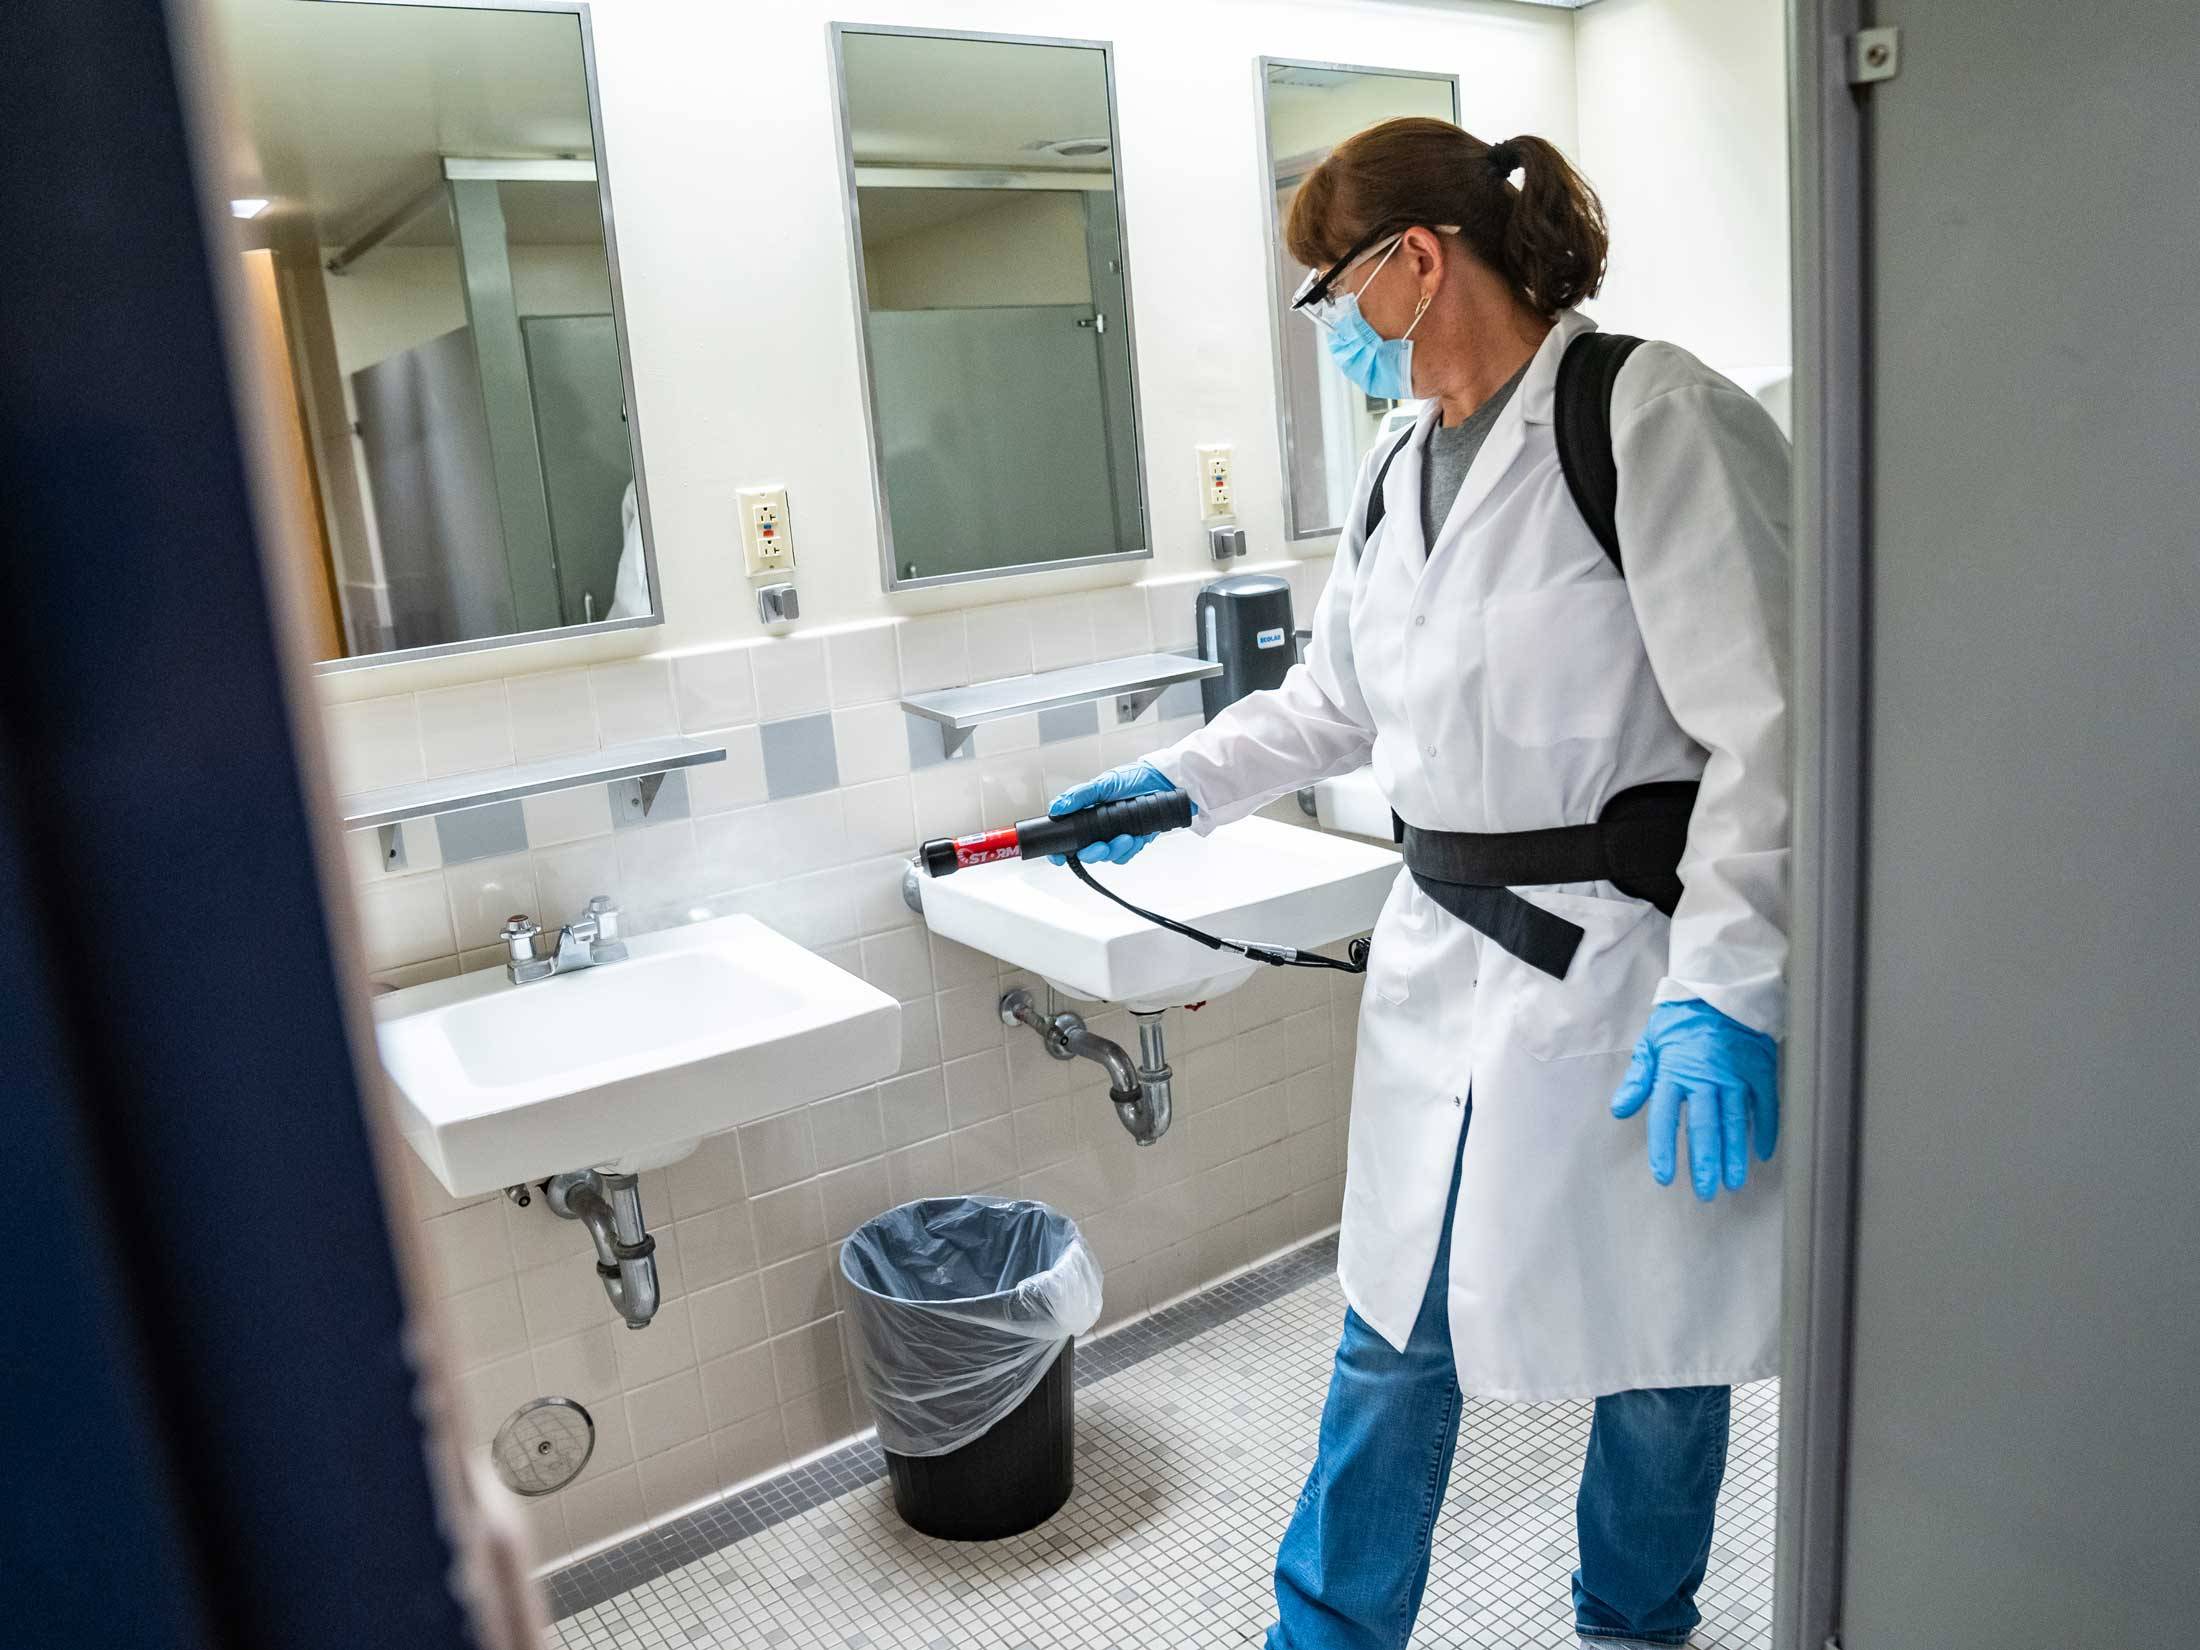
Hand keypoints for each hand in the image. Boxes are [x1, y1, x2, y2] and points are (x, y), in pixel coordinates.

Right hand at [1045, 761, 1190, 864]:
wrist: (1161, 781)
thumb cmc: (1132, 778)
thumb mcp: (1102, 784)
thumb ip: (1079, 796)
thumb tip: (1056, 808)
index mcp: (1085, 815)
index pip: (1067, 838)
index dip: (1059, 851)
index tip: (1058, 858)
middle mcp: (1098, 828)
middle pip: (1087, 853)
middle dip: (1093, 854)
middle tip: (1102, 846)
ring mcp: (1115, 836)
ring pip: (1108, 857)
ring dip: (1116, 850)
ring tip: (1127, 837)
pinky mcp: (1132, 841)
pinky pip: (1126, 854)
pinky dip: (1130, 848)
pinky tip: (1136, 837)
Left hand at [1610, 999, 1778, 1200]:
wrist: (1721, 986)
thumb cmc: (1682, 1017)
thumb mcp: (1651, 1042)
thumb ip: (1639, 1078)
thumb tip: (1620, 1109)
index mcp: (1675, 1071)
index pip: (1666, 1118)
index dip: (1664, 1149)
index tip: (1664, 1177)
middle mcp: (1707, 1077)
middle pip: (1705, 1127)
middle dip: (1704, 1162)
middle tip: (1705, 1192)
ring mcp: (1737, 1075)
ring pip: (1736, 1123)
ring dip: (1735, 1155)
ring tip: (1733, 1182)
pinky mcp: (1761, 1071)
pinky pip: (1766, 1106)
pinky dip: (1766, 1131)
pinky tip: (1763, 1155)